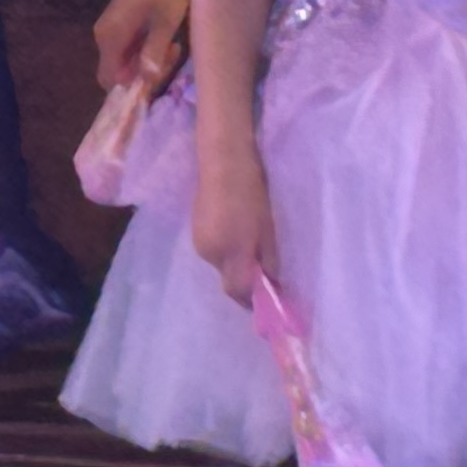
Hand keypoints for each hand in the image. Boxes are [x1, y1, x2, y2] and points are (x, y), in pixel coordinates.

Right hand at [93, 0, 189, 92]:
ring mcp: (112, 28)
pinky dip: (147, 51)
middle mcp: (104, 35)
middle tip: (171, 58)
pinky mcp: (122, 23)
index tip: (158, 77)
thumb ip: (153, 52)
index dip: (132, 88)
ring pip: (125, 61)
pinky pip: (129, 49)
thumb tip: (146, 80)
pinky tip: (167, 40)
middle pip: (118, 72)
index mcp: (110, 35)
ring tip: (173, 48)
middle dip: (145, 75)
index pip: (110, 79)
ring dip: (149, 62)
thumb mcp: (166, 21)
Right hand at [189, 139, 275, 306]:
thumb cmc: (252, 194)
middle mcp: (210, 254)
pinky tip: (235, 233)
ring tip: (250, 247)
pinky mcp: (195, 231)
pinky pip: (214, 251)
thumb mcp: (267, 229)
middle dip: (245, 280)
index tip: (267, 304)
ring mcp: (200, 243)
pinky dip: (226, 250)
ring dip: (235, 264)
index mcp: (231, 253)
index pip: (239, 291)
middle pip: (229, 279)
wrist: (223, 163)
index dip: (252, 301)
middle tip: (263, 272)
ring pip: (221, 265)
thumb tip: (270, 284)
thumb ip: (268, 261)